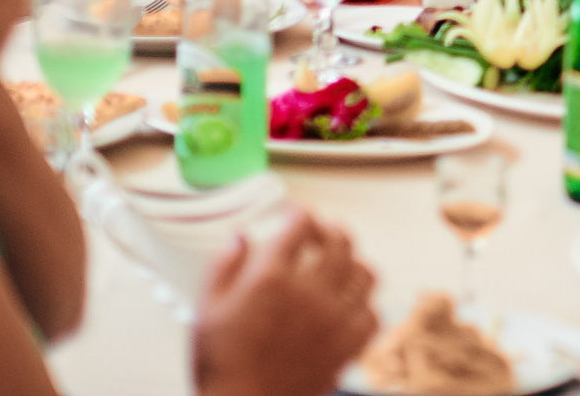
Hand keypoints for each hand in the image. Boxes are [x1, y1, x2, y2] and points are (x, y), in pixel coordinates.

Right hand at [192, 210, 377, 395]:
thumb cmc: (221, 365)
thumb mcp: (207, 309)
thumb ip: (225, 265)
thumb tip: (241, 237)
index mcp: (271, 278)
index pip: (300, 225)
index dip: (301, 214)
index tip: (298, 215)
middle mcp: (308, 292)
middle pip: (339, 241)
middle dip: (331, 229)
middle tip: (325, 231)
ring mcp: (333, 319)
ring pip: (364, 272)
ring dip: (354, 262)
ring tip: (343, 263)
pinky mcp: (347, 346)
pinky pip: (372, 313)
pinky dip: (364, 304)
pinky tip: (351, 304)